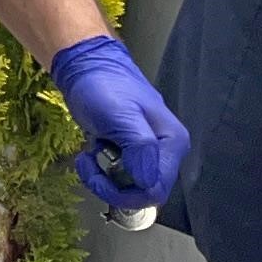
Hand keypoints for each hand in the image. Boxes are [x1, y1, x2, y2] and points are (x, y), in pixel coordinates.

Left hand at [48, 34, 188, 210]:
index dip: (125, 194)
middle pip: (143, 191)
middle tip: (90, 162)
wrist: (88, 68)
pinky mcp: (134, 151)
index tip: (98, 177)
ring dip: (104, 178)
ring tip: (90, 153)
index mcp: (172, 143)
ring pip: (130, 186)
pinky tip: (93, 150)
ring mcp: (151, 151)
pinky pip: (122, 175)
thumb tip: (147, 182)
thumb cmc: (104, 87)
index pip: (156, 190)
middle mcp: (167, 150)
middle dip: (111, 185)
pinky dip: (103, 170)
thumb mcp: (121, 116)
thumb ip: (139, 148)